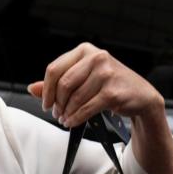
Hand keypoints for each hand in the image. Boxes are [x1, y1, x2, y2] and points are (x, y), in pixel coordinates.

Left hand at [27, 43, 164, 128]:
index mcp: (85, 50)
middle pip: (63, 84)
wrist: (140, 95)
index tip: (46, 103)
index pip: (55, 69)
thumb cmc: (110, 85)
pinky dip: (76, 118)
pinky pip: (86, 108)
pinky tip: (72, 122)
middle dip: (57, 103)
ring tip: (65, 119)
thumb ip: (58, 82)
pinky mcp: (112, 92)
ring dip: (66, 113)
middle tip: (57, 114)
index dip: (46, 90)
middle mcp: (96, 57)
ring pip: (74, 98)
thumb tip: (32, 88)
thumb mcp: (84, 78)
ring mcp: (106, 74)